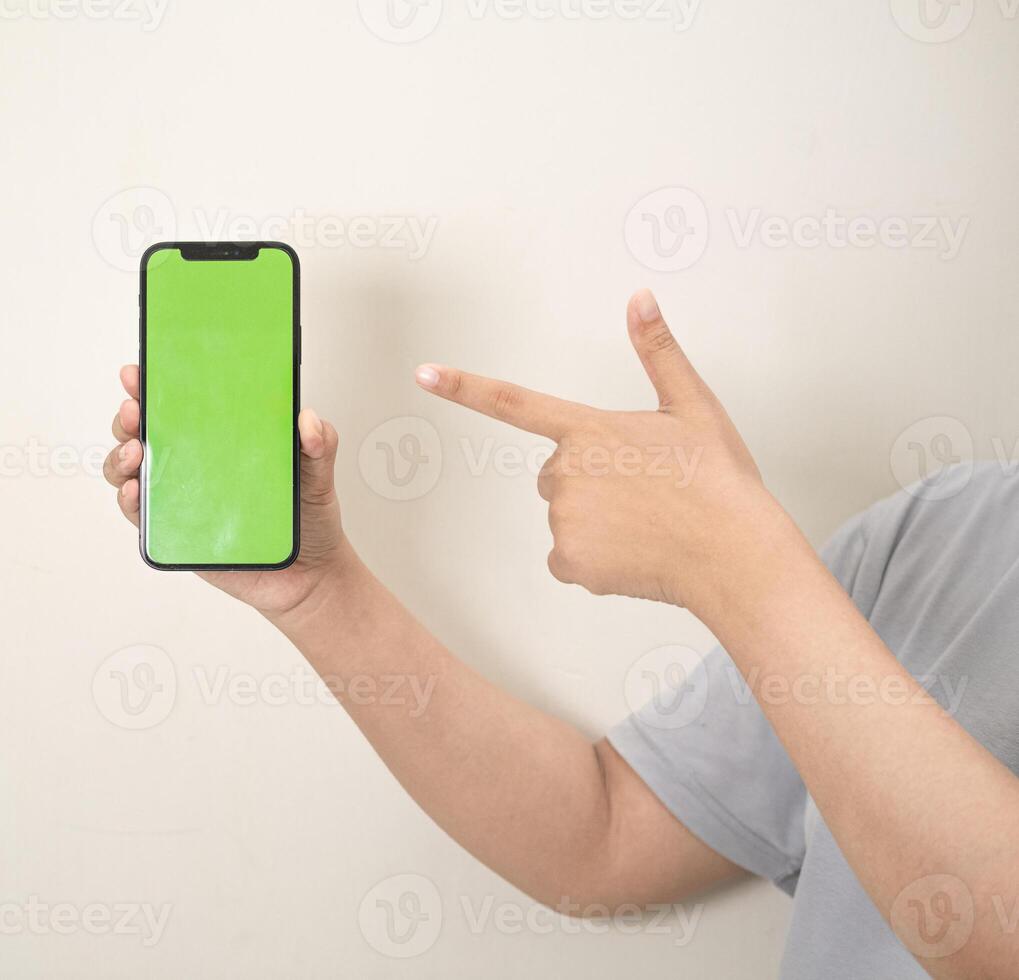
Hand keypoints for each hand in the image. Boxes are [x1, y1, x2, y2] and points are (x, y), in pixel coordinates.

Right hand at [103, 365, 352, 617]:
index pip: (183, 406)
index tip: (143, 372)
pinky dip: (130, 501)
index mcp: (224, 440)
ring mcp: (182, 498)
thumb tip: (308, 421)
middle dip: (131, 416)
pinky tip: (136, 491)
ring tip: (136, 452)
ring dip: (122, 456)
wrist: (309, 574)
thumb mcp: (318, 474)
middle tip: (135, 411)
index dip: (157, 386)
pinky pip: (142, 516)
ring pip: (133, 471)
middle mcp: (196, 465)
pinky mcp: (177, 533)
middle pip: (146, 432)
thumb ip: (320, 443)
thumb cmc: (309, 519)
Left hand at [415, 289, 782, 613]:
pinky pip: (568, 559)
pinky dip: (594, 561)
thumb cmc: (718, 480)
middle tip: (642, 492)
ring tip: (647, 524)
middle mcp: (566, 472)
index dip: (463, 387)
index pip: (513, 402)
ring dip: (595, 522)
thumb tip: (640, 298)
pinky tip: (634, 555)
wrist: (734, 553)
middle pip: (554, 475)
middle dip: (588, 481)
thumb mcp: (693, 406)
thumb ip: (657, 351)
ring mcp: (565, 520)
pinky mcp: (571, 562)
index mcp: (589, 429)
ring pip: (565, 518)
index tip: (424, 374)